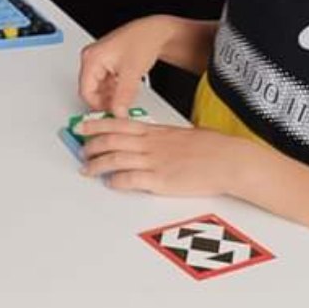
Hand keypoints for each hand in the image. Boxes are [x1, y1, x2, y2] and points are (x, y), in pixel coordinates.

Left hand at [77, 119, 251, 195]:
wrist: (228, 160)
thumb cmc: (210, 149)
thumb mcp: (179, 135)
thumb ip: (160, 137)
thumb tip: (148, 141)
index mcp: (155, 131)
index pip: (117, 124)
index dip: (96, 125)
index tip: (82, 126)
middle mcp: (150, 144)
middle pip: (110, 140)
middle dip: (91, 145)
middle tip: (80, 151)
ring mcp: (153, 161)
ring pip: (114, 159)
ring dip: (96, 164)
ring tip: (87, 169)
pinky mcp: (159, 180)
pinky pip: (130, 179)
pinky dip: (115, 181)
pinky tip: (110, 183)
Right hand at [78, 16, 174, 111]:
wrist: (155, 31)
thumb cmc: (143, 40)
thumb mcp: (132, 71)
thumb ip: (123, 95)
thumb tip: (118, 112)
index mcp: (91, 58)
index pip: (85, 91)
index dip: (98, 106)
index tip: (111, 114)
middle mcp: (92, 59)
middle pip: (91, 90)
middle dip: (106, 101)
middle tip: (120, 108)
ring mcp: (99, 61)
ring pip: (99, 88)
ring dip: (111, 96)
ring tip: (126, 97)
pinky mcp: (107, 63)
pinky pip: (106, 83)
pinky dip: (115, 90)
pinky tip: (126, 90)